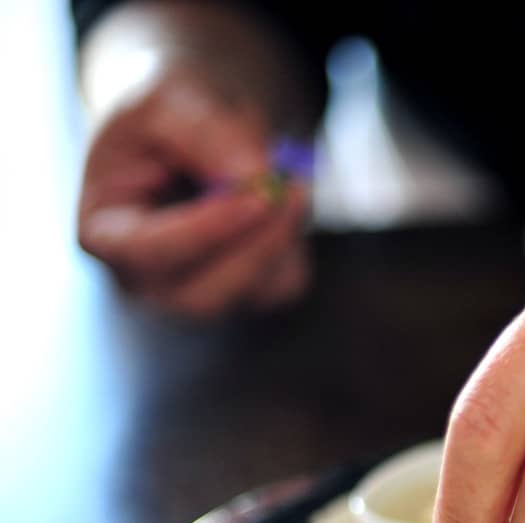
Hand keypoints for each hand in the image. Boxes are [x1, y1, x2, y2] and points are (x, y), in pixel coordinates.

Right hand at [77, 69, 309, 315]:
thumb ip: (204, 133)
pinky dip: (295, 236)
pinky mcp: (248, 291)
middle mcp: (150, 278)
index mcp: (106, 235)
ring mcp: (201, 292)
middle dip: (256, 241)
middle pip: (205, 293)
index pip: (151, 252)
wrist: (194, 132)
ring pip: (257, 289)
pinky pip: (287, 280)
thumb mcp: (167, 103)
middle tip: (293, 185)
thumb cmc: (164, 121)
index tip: (259, 197)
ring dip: (285, 230)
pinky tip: (281, 198)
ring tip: (286, 172)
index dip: (207, 229)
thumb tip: (256, 174)